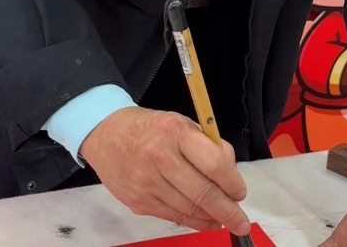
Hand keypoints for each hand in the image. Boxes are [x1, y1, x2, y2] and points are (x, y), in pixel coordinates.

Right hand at [80, 106, 250, 234]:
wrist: (104, 134)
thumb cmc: (151, 128)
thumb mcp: (181, 123)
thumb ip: (208, 145)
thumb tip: (230, 175)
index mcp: (175, 133)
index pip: (213, 164)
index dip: (232, 183)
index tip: (240, 192)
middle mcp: (159, 158)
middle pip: (202, 193)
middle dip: (228, 212)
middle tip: (241, 222)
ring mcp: (146, 183)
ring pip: (189, 210)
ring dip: (212, 219)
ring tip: (224, 220)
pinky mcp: (137, 202)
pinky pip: (172, 217)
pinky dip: (193, 221)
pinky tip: (204, 220)